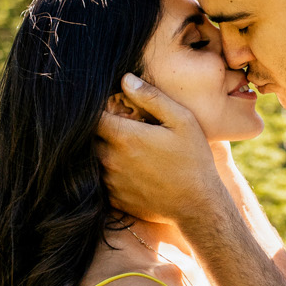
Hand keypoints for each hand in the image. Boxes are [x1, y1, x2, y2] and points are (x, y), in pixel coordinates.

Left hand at [97, 74, 225, 224]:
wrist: (198, 206)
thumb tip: (125, 79)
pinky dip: (104, 171)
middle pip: (87, 137)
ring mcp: (110, 180)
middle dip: (97, 129)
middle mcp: (110, 159)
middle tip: (116, 125)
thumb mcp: (181, 120)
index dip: (97, 108)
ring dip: (99, 149)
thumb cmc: (193, 160)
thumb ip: (151, 98)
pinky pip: (98, 179)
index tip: (108, 106)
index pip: (91, 115)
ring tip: (121, 147)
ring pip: (90, 158)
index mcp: (124, 136)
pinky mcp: (113, 198)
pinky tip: (125, 168)